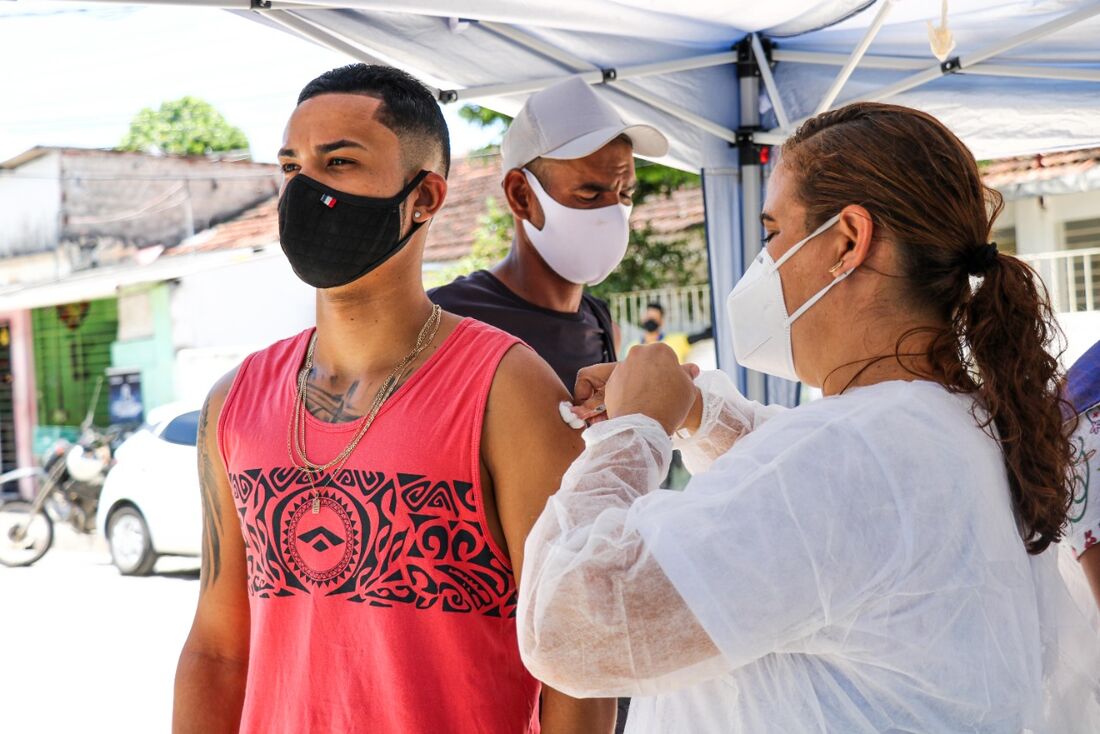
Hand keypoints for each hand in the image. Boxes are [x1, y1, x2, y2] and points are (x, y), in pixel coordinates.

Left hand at [572, 360, 701, 429]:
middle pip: (648, 362)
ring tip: (647, 402)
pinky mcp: (610, 381)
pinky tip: (636, 405)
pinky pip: (622, 384)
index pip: (667, 357)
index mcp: (660, 350)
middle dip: (653, 373)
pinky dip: (628, 392)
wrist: (643, 425)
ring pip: (634, 372)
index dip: (671, 372)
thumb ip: (688, 375)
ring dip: (639, 382)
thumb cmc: (670, 405)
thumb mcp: (688, 389)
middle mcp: (638, 353)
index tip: (672, 385)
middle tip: (659, 393)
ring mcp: (621, 366)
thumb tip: (692, 369)